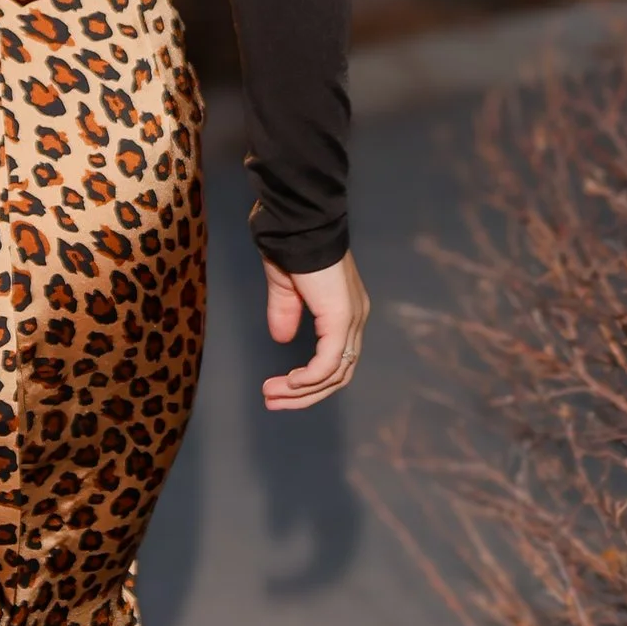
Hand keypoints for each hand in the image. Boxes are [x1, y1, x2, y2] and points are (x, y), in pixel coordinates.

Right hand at [260, 253, 367, 409]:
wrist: (297, 223)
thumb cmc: (291, 245)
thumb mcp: (286, 286)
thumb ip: (286, 312)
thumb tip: (282, 337)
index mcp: (344, 310)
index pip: (336, 360)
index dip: (309, 381)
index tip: (278, 390)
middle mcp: (355, 318)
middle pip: (338, 375)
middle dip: (304, 395)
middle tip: (272, 402)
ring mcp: (351, 319)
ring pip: (334, 374)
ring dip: (302, 392)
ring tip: (271, 395)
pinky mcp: (341, 319)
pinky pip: (327, 363)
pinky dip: (309, 379)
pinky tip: (289, 384)